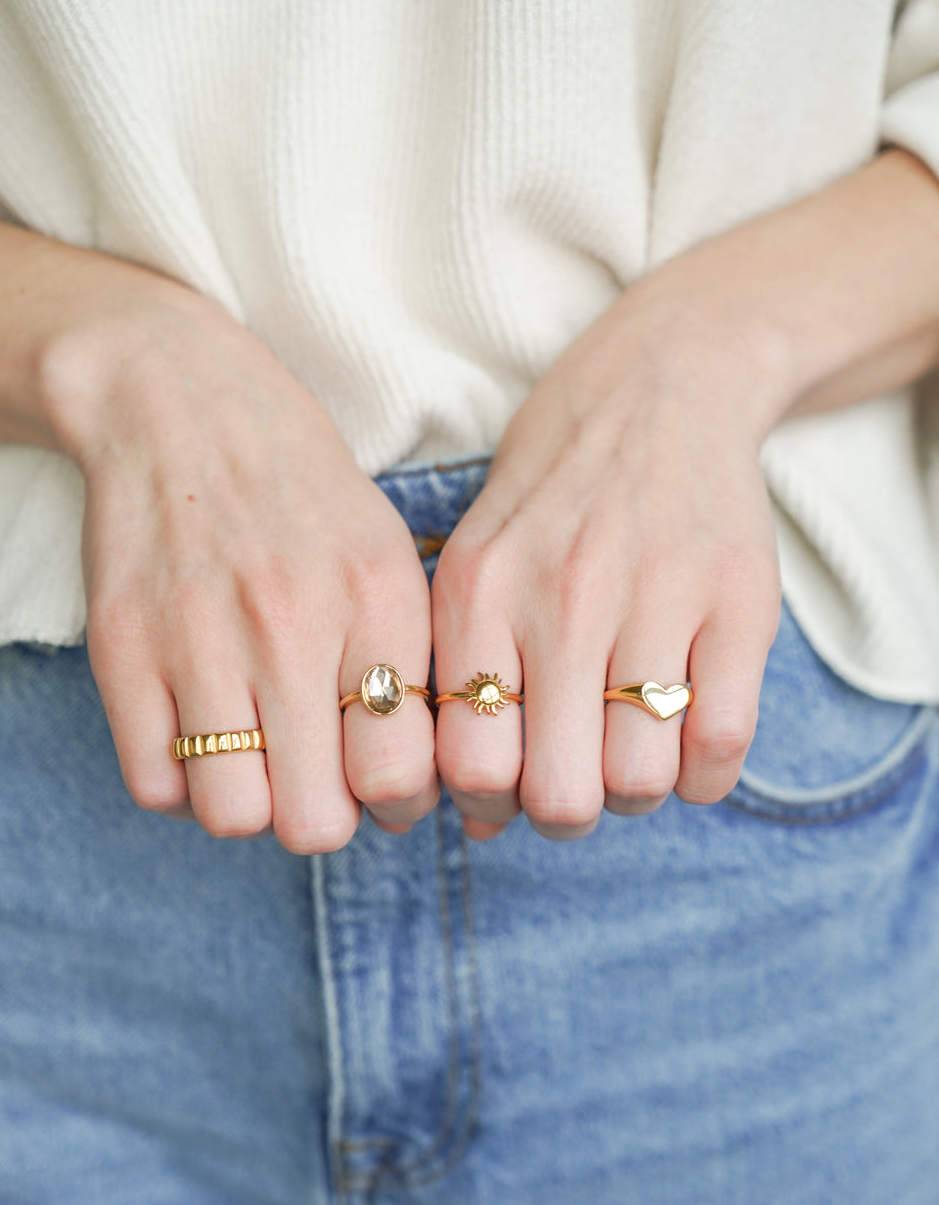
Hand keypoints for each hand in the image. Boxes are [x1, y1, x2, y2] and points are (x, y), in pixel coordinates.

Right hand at [54, 287, 437, 849]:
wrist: (179, 400)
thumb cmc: (301, 492)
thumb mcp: (387, 554)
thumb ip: (409, 663)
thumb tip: (412, 786)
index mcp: (377, 600)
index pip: (401, 776)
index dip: (400, 803)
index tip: (384, 781)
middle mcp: (291, 623)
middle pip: (316, 822)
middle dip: (326, 817)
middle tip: (320, 780)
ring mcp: (199, 637)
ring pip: (234, 817)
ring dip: (252, 808)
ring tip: (259, 761)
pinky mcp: (122, 647)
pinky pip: (155, 787)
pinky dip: (182, 787)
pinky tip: (203, 742)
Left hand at [431, 294, 781, 839]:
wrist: (659, 386)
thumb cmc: (553, 495)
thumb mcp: (480, 562)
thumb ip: (465, 681)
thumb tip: (479, 818)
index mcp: (479, 591)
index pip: (470, 765)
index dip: (489, 804)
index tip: (510, 786)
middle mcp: (560, 596)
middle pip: (559, 794)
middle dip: (565, 814)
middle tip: (575, 785)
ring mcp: (654, 596)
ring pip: (642, 780)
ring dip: (636, 792)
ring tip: (631, 754)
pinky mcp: (738, 599)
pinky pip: (722, 745)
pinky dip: (704, 776)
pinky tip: (687, 748)